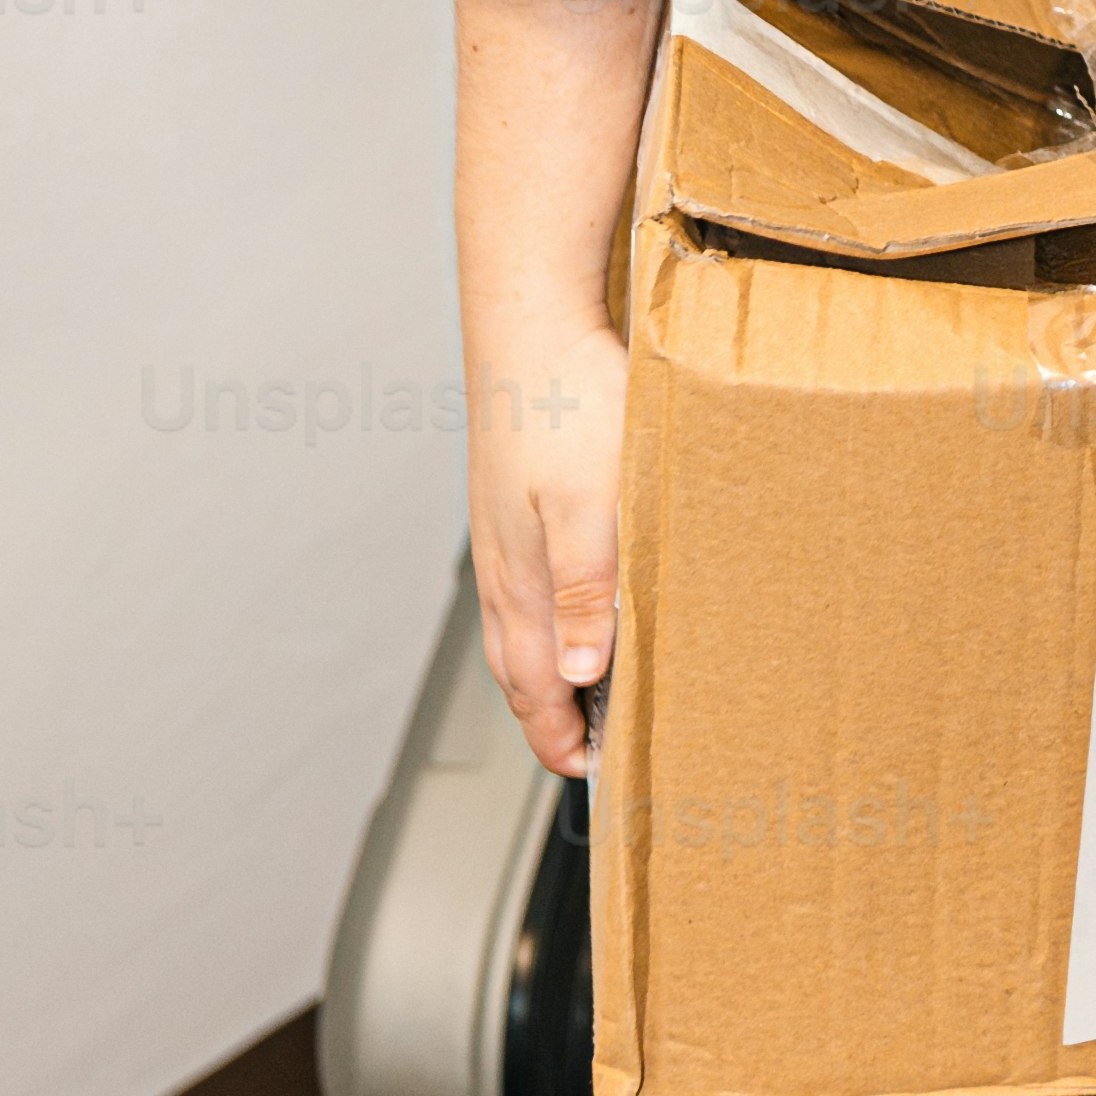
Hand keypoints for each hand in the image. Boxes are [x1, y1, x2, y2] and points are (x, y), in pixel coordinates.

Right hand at [468, 321, 627, 775]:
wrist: (532, 323)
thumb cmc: (566, 405)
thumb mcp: (590, 506)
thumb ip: (585, 592)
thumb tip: (578, 677)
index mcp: (522, 581)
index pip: (535, 687)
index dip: (559, 736)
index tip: (589, 772)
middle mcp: (504, 566)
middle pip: (521, 666)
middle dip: (551, 716)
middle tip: (587, 750)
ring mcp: (504, 533)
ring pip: (521, 626)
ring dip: (548, 669)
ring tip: (584, 693)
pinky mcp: (515, 501)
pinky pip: (528, 583)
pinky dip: (548, 619)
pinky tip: (573, 603)